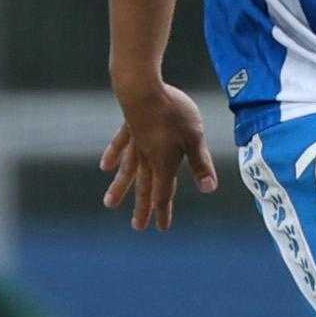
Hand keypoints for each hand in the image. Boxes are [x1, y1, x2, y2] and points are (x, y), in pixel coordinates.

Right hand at [99, 79, 217, 230]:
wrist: (142, 88)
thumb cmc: (172, 112)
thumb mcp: (194, 138)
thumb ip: (200, 164)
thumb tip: (209, 189)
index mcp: (163, 163)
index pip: (164, 193)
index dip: (163, 211)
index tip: (161, 228)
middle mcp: (147, 157)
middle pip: (144, 186)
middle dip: (142, 207)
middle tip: (137, 226)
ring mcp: (135, 142)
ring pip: (128, 170)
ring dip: (121, 187)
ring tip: (109, 203)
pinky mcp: (129, 126)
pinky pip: (120, 145)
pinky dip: (114, 156)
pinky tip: (106, 166)